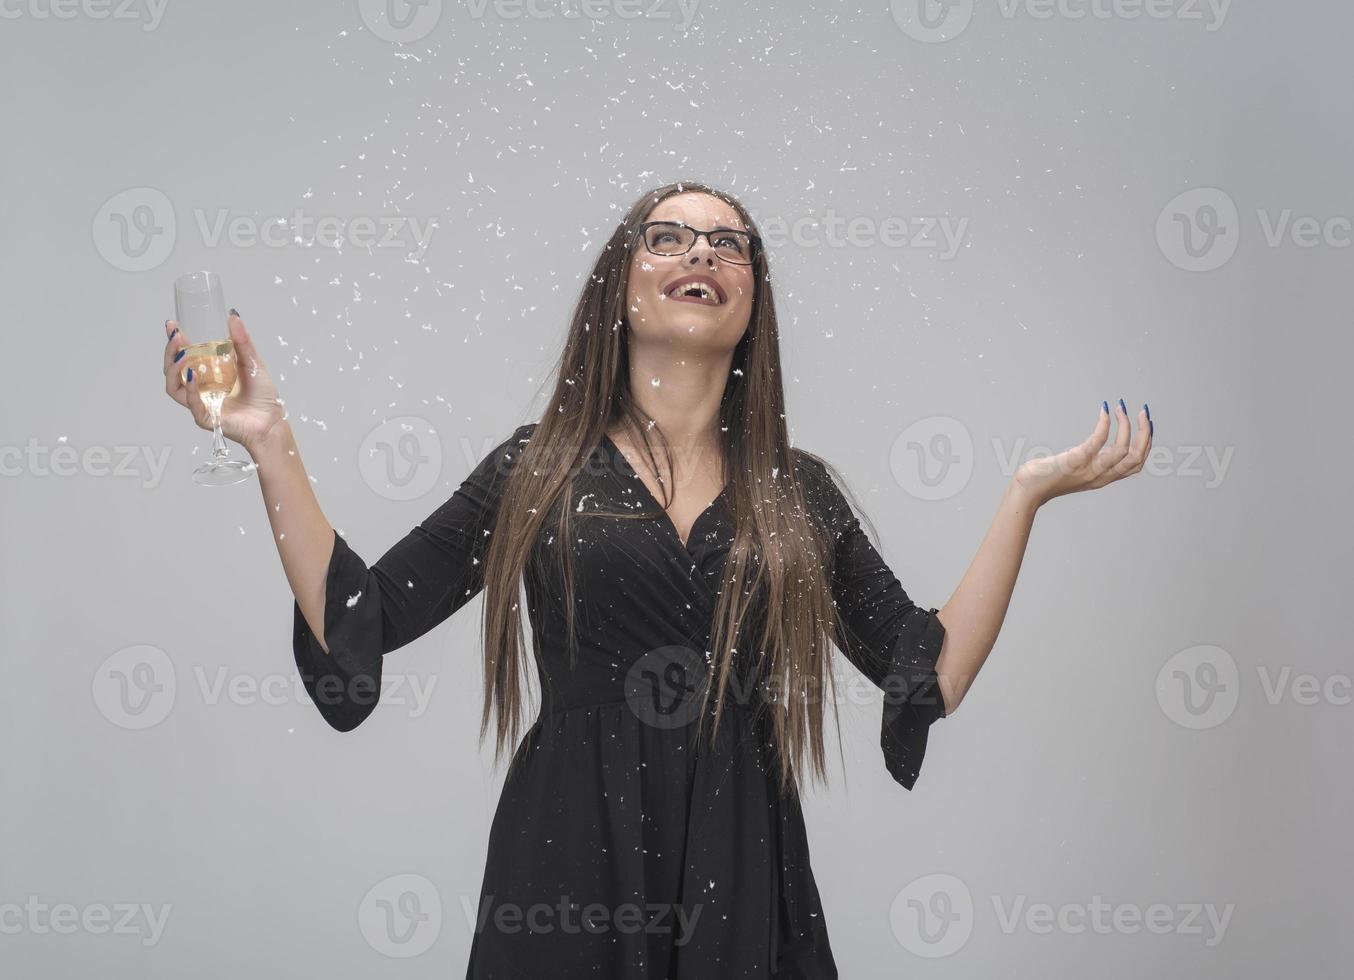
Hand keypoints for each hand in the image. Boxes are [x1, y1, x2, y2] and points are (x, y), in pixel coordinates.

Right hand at [163, 310, 285, 455]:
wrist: (272, 421)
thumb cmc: (263, 395)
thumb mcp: (252, 362)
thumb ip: (242, 341)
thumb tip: (233, 316)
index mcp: (207, 374)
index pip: (183, 357)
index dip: (175, 341)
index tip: (172, 324)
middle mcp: (199, 388)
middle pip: (172, 370)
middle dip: (171, 351)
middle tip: (176, 335)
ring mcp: (200, 403)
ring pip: (174, 386)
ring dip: (174, 369)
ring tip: (183, 355)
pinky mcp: (205, 417)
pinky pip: (191, 403)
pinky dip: (190, 389)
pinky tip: (193, 376)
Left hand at [1013, 399, 1152, 506]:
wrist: (1026, 490)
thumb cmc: (1045, 478)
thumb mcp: (1076, 471)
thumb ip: (1088, 462)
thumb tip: (1093, 445)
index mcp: (1103, 478)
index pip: (1136, 464)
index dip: (1147, 443)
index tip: (1147, 424)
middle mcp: (1101, 476)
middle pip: (1137, 458)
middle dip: (1145, 433)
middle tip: (1143, 412)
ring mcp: (1089, 470)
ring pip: (1123, 450)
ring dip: (1126, 425)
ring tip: (1122, 407)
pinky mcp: (1076, 461)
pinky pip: (1098, 441)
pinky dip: (1105, 424)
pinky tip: (1104, 410)